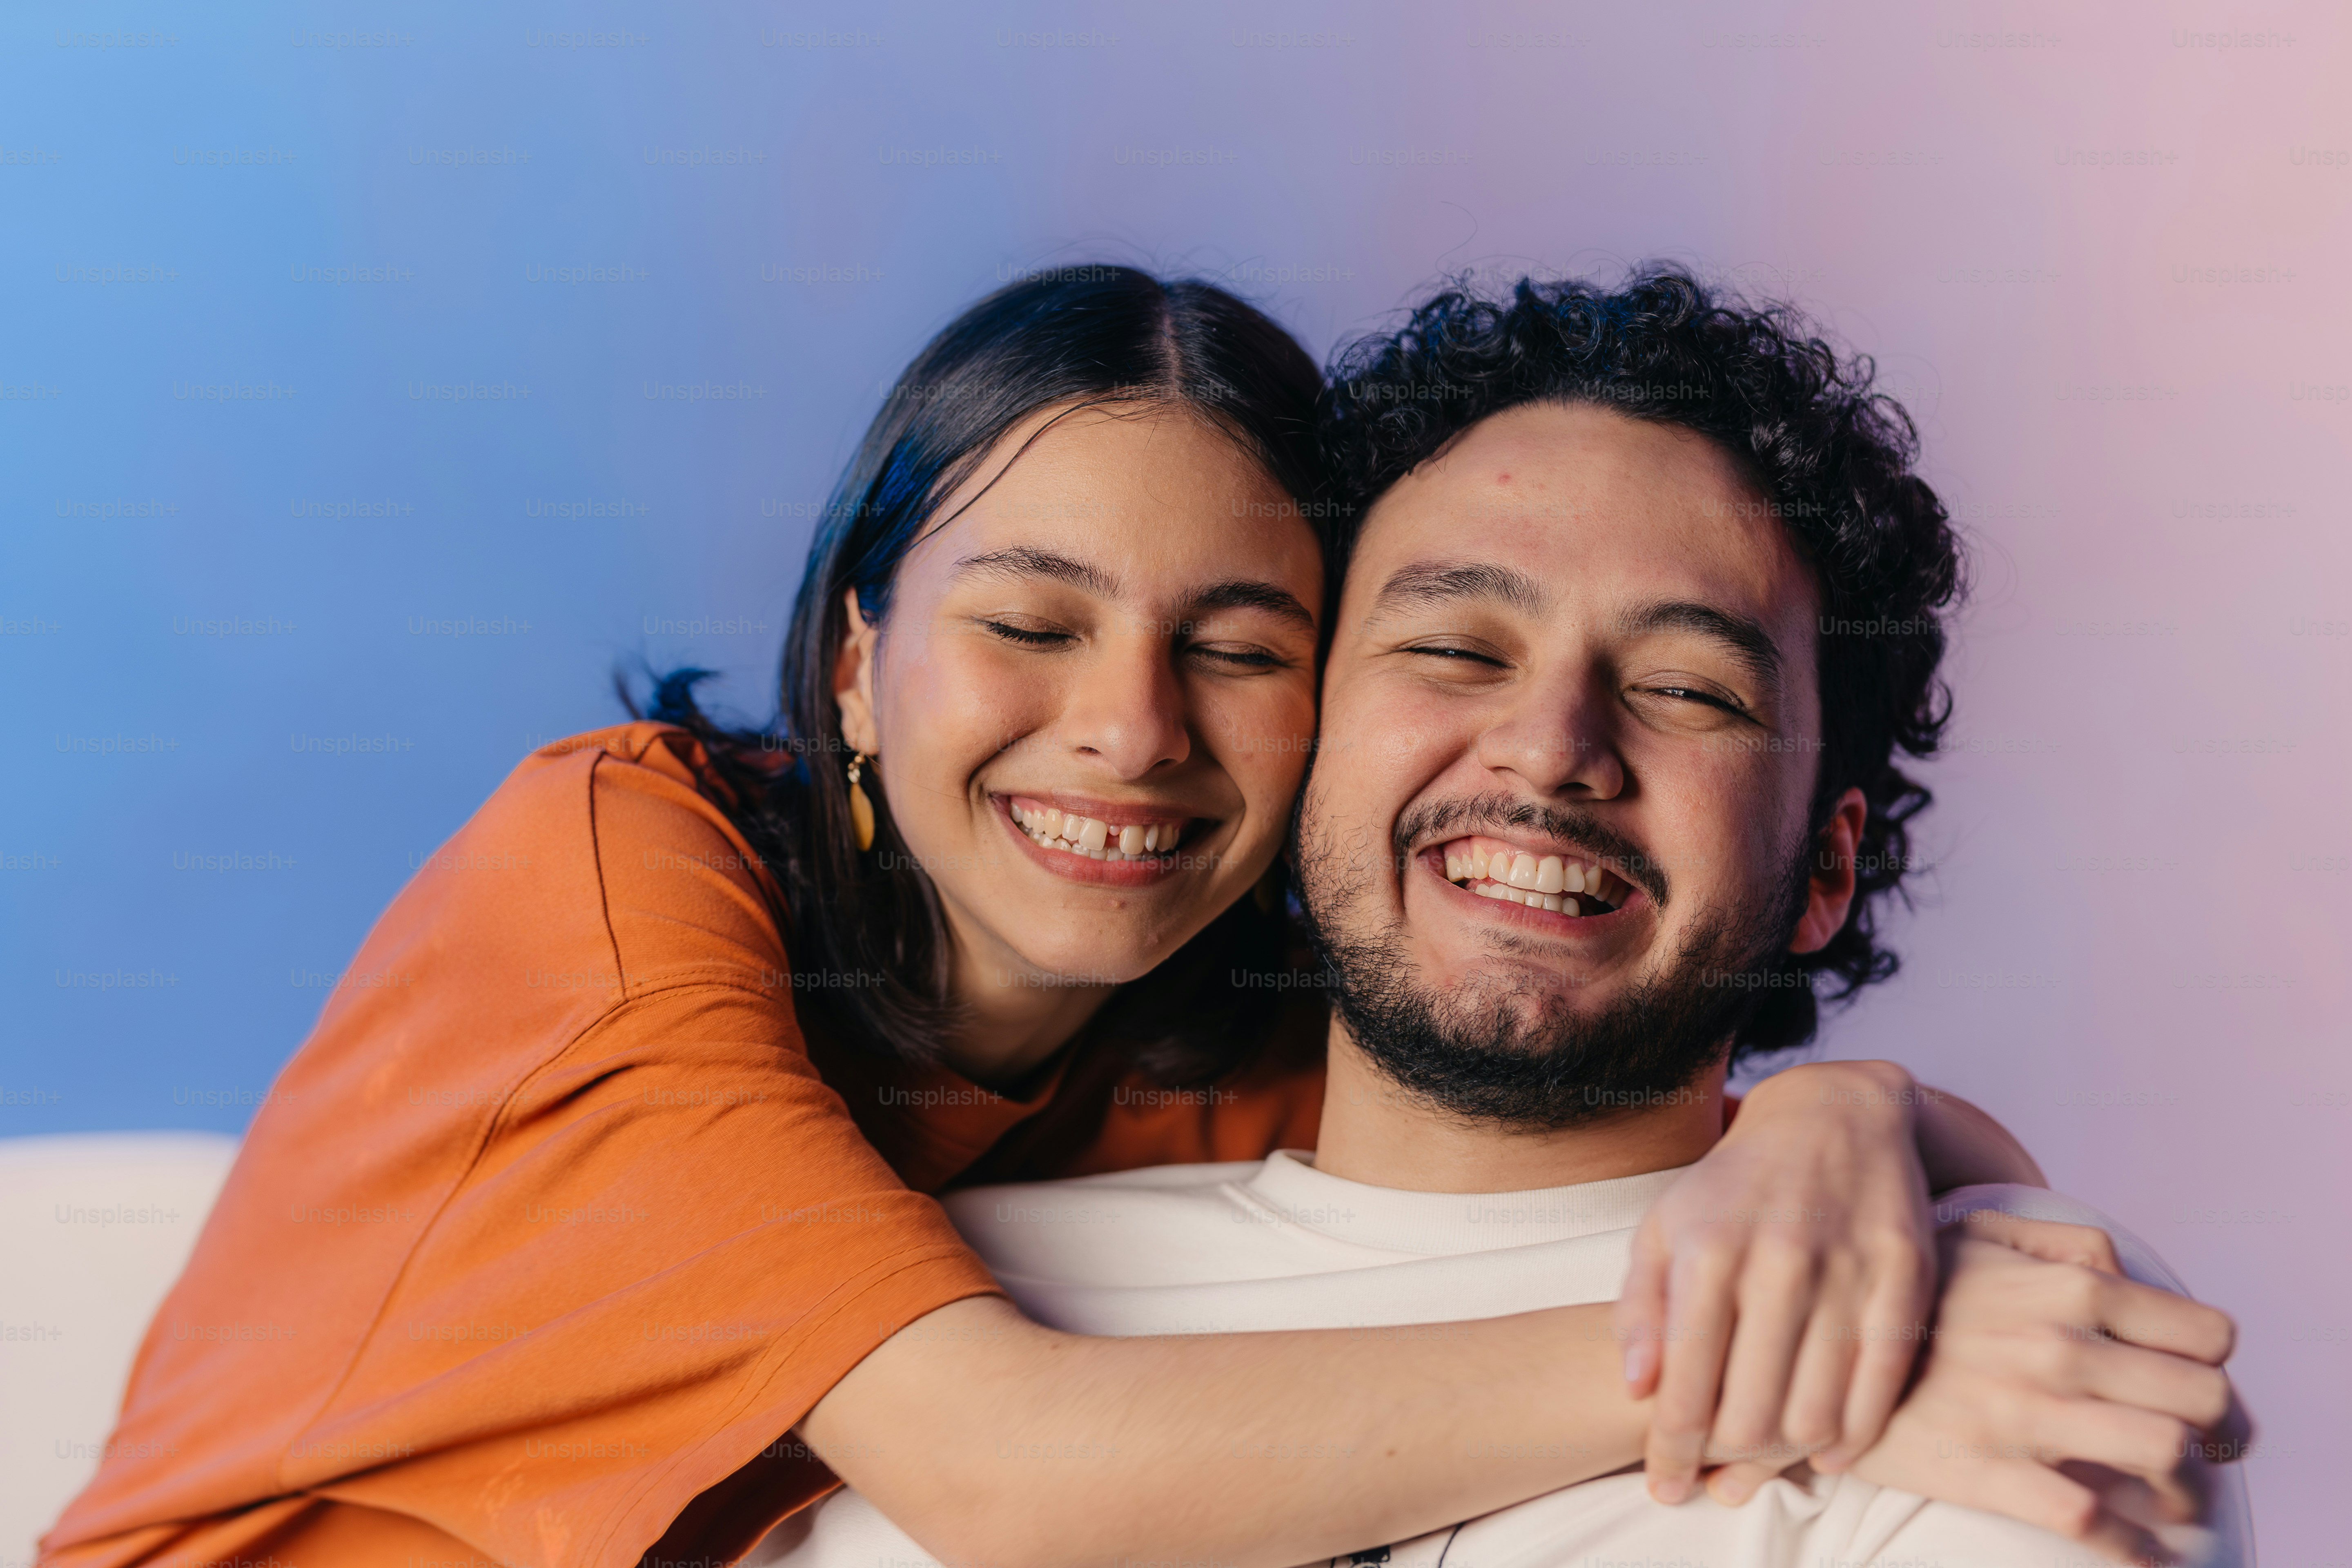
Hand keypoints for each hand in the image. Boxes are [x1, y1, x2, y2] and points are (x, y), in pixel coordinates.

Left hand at [1615, 1059, 1937, 1502]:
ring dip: (1785, 1456)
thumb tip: (1636, 1387)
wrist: (1834, 1116)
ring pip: (1816, 1411)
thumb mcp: (1665, 1227)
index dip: (1671, 1450)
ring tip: (1763, 1464)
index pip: (1684, 1384)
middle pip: (1749, 1411)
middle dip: (1724, 1462)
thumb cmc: (1735, 1185)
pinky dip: (1854, 1438)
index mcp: (1708, 1250)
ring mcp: (1847, 1271)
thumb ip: (1640, 1306)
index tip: (1665, 1485)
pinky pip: (1880, 1386)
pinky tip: (1827, 1454)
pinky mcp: (1904, 1279)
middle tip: (1714, 1479)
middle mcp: (1777, 1262)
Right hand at [1848, 1215, 2247, 1563]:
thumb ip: (2059, 1241)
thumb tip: (2120, 1267)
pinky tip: (2140, 1551)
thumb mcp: (1976, 1235)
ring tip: (2171, 1500)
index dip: (2216, 1367)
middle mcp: (2059, 1345)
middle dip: (2221, 1435)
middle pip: (2205, 1400)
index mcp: (2068, 1288)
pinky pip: (2092, 1521)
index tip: (2200, 1386)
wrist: (1807, 1348)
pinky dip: (2135, 1548)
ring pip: (2166, 1457)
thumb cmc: (1904, 1293)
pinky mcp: (1990, 1470)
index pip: (2207, 1334)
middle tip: (2204, 1451)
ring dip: (2186, 1490)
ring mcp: (2026, 1411)